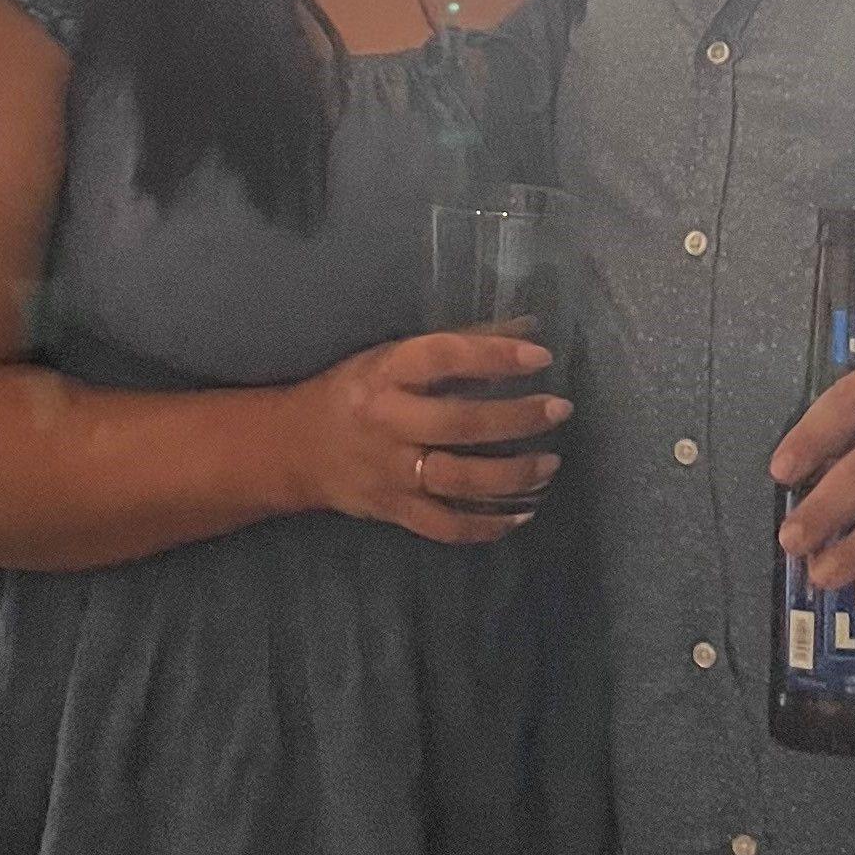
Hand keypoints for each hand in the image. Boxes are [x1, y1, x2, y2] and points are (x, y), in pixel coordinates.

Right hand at [292, 331, 572, 546]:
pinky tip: (522, 513)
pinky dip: (488, 525)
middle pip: (461, 424)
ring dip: (513, 474)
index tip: (540, 356)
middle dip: (517, 418)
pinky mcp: (394, 511)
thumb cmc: (354, 391)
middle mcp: (387, 423)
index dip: (494, 355)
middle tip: (559, 409)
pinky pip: (447, 526)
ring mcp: (391, 473)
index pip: (445, 359)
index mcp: (384, 374)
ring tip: (549, 463)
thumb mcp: (392, 355)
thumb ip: (458, 343)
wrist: (294, 449)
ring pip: (460, 480)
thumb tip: (526, 327)